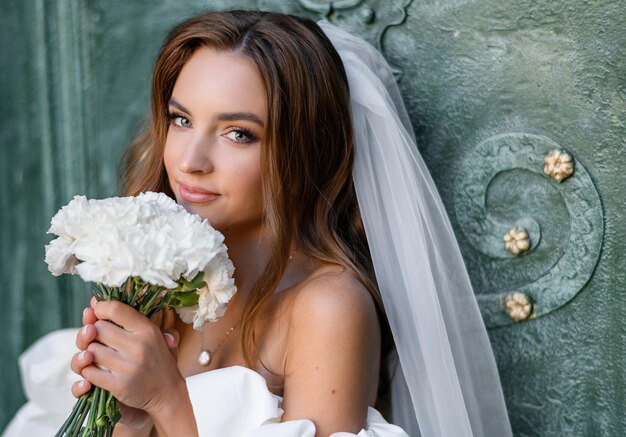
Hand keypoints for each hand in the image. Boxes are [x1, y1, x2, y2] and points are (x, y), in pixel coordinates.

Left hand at [71, 297, 181, 428]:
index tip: (98, 313)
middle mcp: (138, 346)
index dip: (100, 308)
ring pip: (90, 351)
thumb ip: (129, 317)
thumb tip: (94, 301)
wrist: (167, 394)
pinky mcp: (118, 385)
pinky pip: (89, 372)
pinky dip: (88, 371)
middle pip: (97, 329)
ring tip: (98, 355)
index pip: (115, 309)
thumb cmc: (157, 359)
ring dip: (89, 353)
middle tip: (99, 339)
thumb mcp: (154, 334)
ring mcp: (128, 367)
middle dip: (94, 333)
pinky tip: (96, 370)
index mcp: (147, 330)